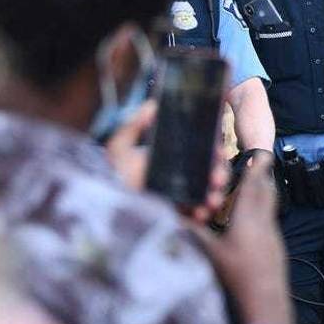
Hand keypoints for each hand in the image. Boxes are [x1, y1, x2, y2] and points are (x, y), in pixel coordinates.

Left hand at [107, 100, 229, 222]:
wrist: (104, 207)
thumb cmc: (113, 178)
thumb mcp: (119, 148)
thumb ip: (133, 125)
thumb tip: (152, 105)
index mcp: (173, 158)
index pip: (202, 150)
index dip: (214, 150)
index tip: (218, 151)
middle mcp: (182, 177)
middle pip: (211, 172)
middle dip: (219, 174)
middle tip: (217, 178)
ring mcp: (183, 199)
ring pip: (209, 194)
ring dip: (216, 195)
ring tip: (212, 199)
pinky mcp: (180, 217)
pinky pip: (198, 216)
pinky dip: (204, 213)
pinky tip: (200, 212)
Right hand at [190, 151, 290, 323]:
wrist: (267, 303)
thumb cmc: (237, 278)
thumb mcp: (210, 254)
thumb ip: (192, 232)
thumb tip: (173, 216)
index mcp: (249, 220)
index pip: (253, 186)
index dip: (255, 167)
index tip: (259, 152)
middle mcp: (265, 224)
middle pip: (266, 193)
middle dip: (261, 176)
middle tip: (257, 163)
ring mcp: (273, 237)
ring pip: (270, 208)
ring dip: (262, 194)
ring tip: (254, 186)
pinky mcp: (276, 249)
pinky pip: (269, 222)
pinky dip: (262, 213)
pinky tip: (253, 220)